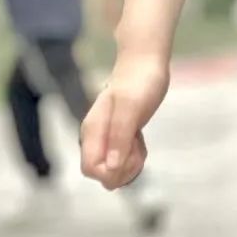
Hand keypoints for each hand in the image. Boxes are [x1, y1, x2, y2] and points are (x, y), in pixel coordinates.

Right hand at [80, 54, 169, 190]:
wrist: (145, 63)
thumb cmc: (139, 82)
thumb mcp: (132, 107)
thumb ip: (120, 136)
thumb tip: (111, 167)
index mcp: (93, 130)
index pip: (91, 168)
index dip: (112, 171)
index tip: (130, 153)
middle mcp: (96, 137)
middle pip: (101, 173)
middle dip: (123, 170)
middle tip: (138, 147)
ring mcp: (107, 138)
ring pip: (113, 169)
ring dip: (130, 164)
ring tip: (139, 141)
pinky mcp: (118, 137)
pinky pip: (122, 160)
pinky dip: (133, 157)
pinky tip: (140, 140)